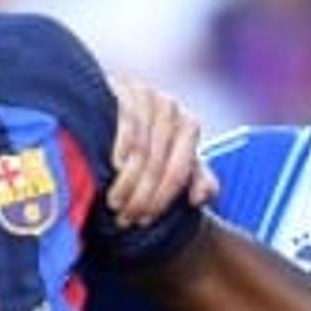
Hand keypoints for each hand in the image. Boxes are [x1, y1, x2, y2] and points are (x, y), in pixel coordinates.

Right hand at [105, 72, 216, 223]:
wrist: (111, 105)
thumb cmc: (147, 141)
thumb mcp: (175, 160)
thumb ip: (197, 179)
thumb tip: (199, 197)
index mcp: (189, 126)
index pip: (179, 171)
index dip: (162, 200)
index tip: (144, 221)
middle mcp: (172, 108)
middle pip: (157, 164)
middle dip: (141, 197)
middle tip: (125, 218)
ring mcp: (148, 96)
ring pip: (141, 150)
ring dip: (127, 182)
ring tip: (115, 202)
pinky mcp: (125, 89)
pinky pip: (128, 124)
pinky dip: (122, 148)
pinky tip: (114, 166)